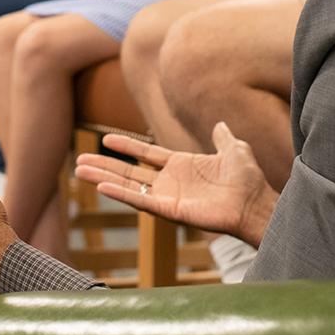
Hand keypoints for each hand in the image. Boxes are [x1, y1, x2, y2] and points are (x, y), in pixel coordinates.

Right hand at [76, 122, 277, 247]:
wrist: (255, 202)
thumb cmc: (248, 179)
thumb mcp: (234, 149)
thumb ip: (223, 137)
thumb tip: (220, 124)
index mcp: (182, 165)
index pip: (146, 154)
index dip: (127, 146)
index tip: (105, 138)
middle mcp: (170, 181)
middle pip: (130, 171)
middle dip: (106, 165)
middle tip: (80, 161)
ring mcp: (168, 196)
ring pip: (129, 186)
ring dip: (104, 178)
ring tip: (80, 170)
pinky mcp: (169, 210)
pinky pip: (140, 202)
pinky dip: (120, 194)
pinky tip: (102, 186)